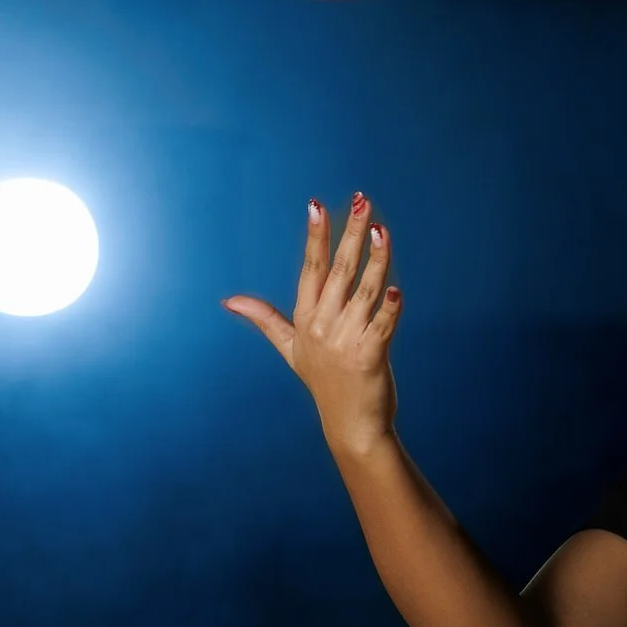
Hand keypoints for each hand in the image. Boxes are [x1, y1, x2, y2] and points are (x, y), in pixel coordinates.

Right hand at [222, 193, 401, 456]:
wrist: (350, 425)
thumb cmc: (323, 383)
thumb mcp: (290, 349)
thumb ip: (264, 319)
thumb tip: (230, 300)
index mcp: (306, 318)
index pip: (311, 268)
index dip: (315, 236)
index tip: (317, 205)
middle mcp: (324, 325)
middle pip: (340, 271)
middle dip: (351, 233)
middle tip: (363, 200)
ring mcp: (347, 341)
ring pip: (364, 291)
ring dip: (376, 260)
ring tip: (382, 230)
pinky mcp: (371, 356)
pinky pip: (382, 326)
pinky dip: (389, 309)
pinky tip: (396, 289)